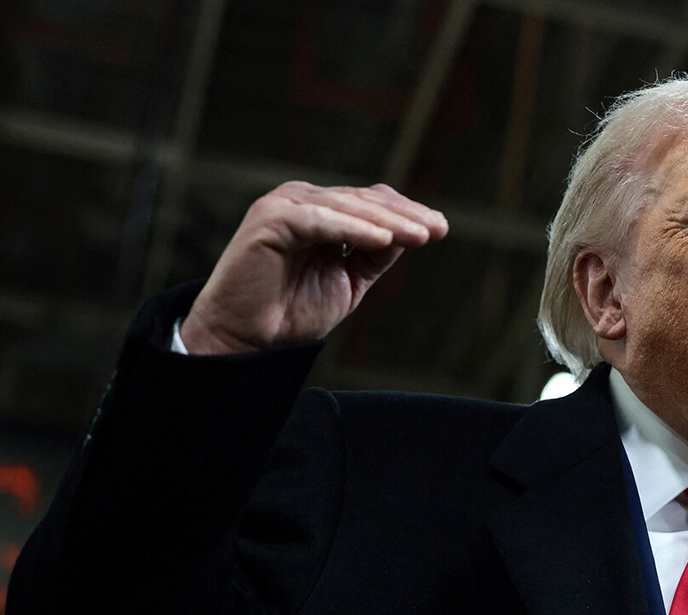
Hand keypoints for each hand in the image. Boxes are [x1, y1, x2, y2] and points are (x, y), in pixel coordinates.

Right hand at [180, 182, 447, 354]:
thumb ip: (374, 255)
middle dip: (405, 215)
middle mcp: (301, 201)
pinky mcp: (271, 219)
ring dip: (387, 221)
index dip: (406, 212)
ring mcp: (284, 206)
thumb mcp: (347, 280)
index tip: (441, 229)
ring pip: (347, 206)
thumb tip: (411, 234)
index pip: (370, 203)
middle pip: (363, 200)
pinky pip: (321, 221)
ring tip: (422, 235)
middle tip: (440, 229)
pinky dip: (353, 229)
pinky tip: (384, 239)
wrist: (246, 340)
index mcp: (320, 212)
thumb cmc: (291, 312)